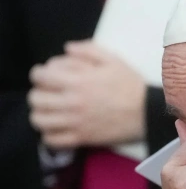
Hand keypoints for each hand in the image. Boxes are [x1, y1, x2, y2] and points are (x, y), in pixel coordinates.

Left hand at [27, 41, 146, 148]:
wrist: (148, 113)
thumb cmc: (131, 85)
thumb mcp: (114, 60)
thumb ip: (88, 50)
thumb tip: (66, 48)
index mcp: (78, 81)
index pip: (40, 76)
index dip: (39, 73)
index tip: (46, 75)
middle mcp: (72, 102)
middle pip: (35, 99)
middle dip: (38, 93)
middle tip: (49, 93)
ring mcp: (75, 122)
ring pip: (39, 120)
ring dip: (40, 114)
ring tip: (50, 111)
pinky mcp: (82, 138)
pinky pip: (52, 140)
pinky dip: (49, 134)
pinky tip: (58, 127)